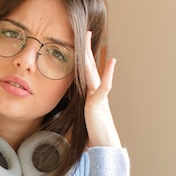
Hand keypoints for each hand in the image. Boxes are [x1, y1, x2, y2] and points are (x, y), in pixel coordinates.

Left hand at [83, 31, 121, 147]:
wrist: (103, 145)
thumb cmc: (92, 133)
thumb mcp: (80, 117)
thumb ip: (76, 107)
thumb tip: (64, 108)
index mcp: (89, 92)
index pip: (84, 70)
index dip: (81, 56)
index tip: (77, 41)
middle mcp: (94, 90)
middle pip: (88, 65)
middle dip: (86, 48)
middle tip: (85, 30)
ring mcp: (97, 95)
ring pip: (92, 70)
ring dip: (90, 54)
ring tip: (91, 38)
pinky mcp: (99, 103)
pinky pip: (104, 86)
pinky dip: (108, 74)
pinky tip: (111, 61)